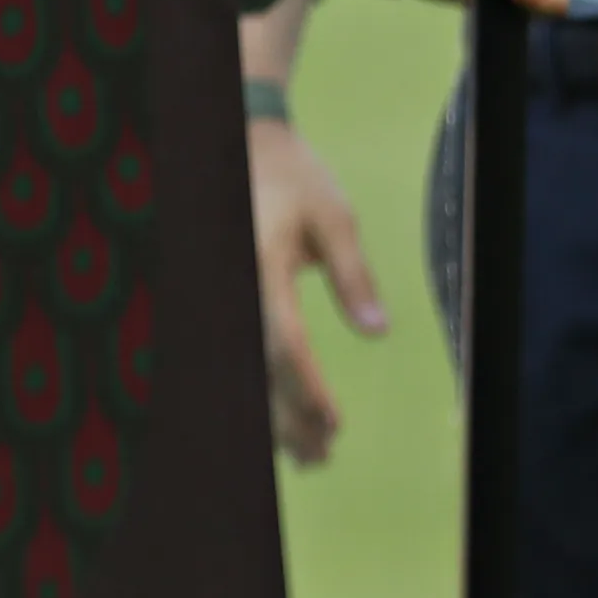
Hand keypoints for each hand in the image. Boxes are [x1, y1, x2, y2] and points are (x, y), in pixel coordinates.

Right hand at [250, 117, 384, 465]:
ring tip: (307, 456)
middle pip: (257, 369)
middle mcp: (232, 287)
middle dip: (289, 418)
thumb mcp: (334, 216)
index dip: (307, 388)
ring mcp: (221, 294)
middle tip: (323, 457)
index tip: (334, 423)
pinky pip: (237, 356)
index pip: (283, 343)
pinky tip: (277, 423)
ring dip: (270, 416)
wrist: (240, 140)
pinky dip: (257, 393)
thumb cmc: (293, 177)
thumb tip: (376, 334)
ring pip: (241, 370)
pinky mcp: (221, 299)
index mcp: (259, 265)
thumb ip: (354, 275)